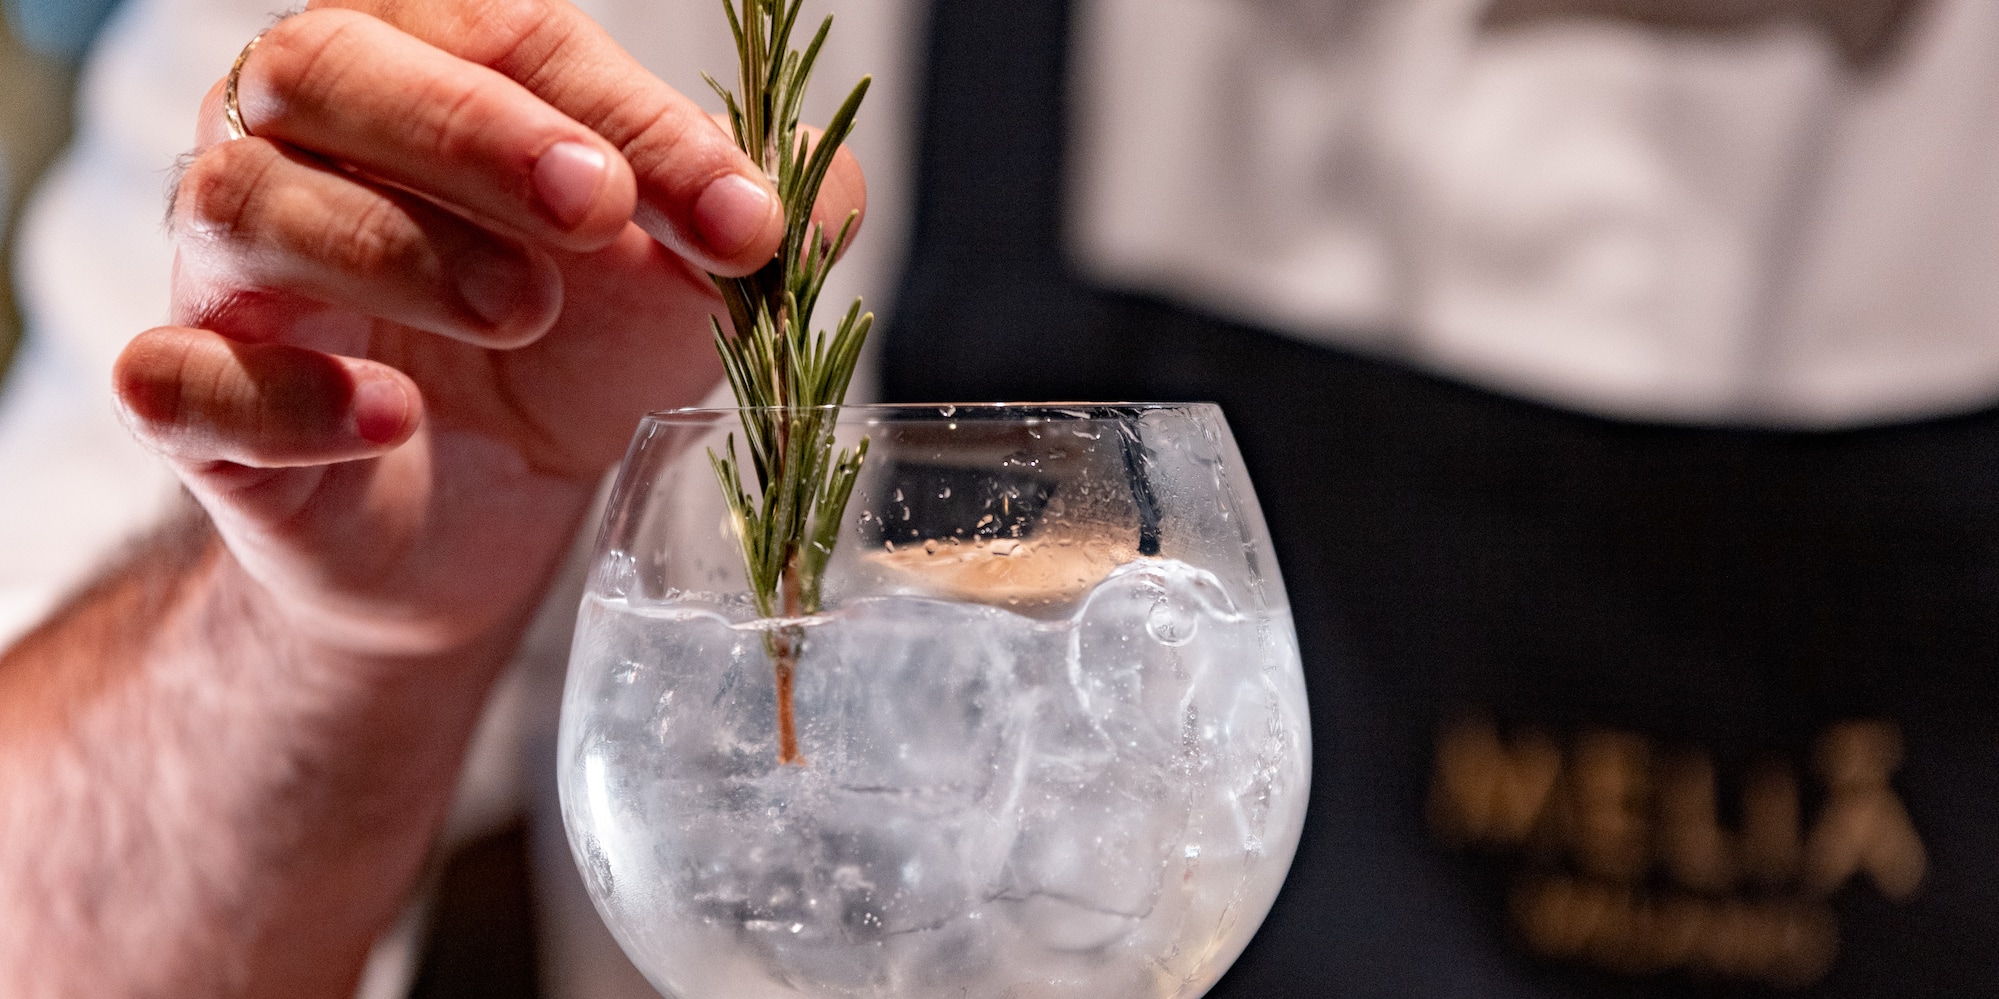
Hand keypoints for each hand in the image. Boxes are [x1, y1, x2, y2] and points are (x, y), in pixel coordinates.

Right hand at [115, 0, 866, 659]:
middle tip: (597, 209)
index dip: (629, 118)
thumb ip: (746, 223)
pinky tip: (389, 417)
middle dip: (471, 132)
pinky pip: (180, 378)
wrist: (478, 519)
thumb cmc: (564, 360)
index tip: (741, 216)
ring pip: (243, 205)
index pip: (504, 42)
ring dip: (395, 249)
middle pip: (323, 70)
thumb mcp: (676, 288)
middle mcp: (295, 146)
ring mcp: (231, 277)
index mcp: (417, 78)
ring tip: (521, 310)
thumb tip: (824, 180)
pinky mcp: (200, 413)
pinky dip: (283, 394)